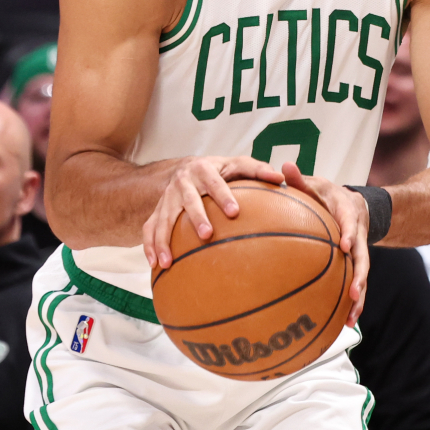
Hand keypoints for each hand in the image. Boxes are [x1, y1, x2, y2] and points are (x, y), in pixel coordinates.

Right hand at [143, 155, 282, 269]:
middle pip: (188, 200)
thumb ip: (258, 170)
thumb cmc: (220, 171)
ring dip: (164, 240)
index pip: (215, 182)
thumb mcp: (238, 164)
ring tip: (169, 262)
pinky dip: (150, 246)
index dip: (223, 196)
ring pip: (163, 218)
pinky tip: (155, 265)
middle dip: (196, 217)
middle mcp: (182, 182)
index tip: (235, 212)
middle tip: (207, 235)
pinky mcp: (157, 210)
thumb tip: (281, 178)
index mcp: (203, 169)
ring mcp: (167, 197)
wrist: (187, 168)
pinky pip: (149, 228)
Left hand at [280, 162, 371, 327]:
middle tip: (353, 293)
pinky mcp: (353, 265)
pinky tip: (342, 322)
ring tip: (349, 320)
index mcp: (348, 215)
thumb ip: (300, 179)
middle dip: (360, 277)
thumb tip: (284, 166)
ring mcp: (357, 253)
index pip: (350, 224)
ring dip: (358, 298)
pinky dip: (350, 303)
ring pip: (361, 277)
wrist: (354, 205)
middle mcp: (356, 236)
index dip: (349, 234)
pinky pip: (353, 284)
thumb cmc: (329, 196)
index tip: (345, 245)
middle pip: (362, 258)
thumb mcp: (316, 184)